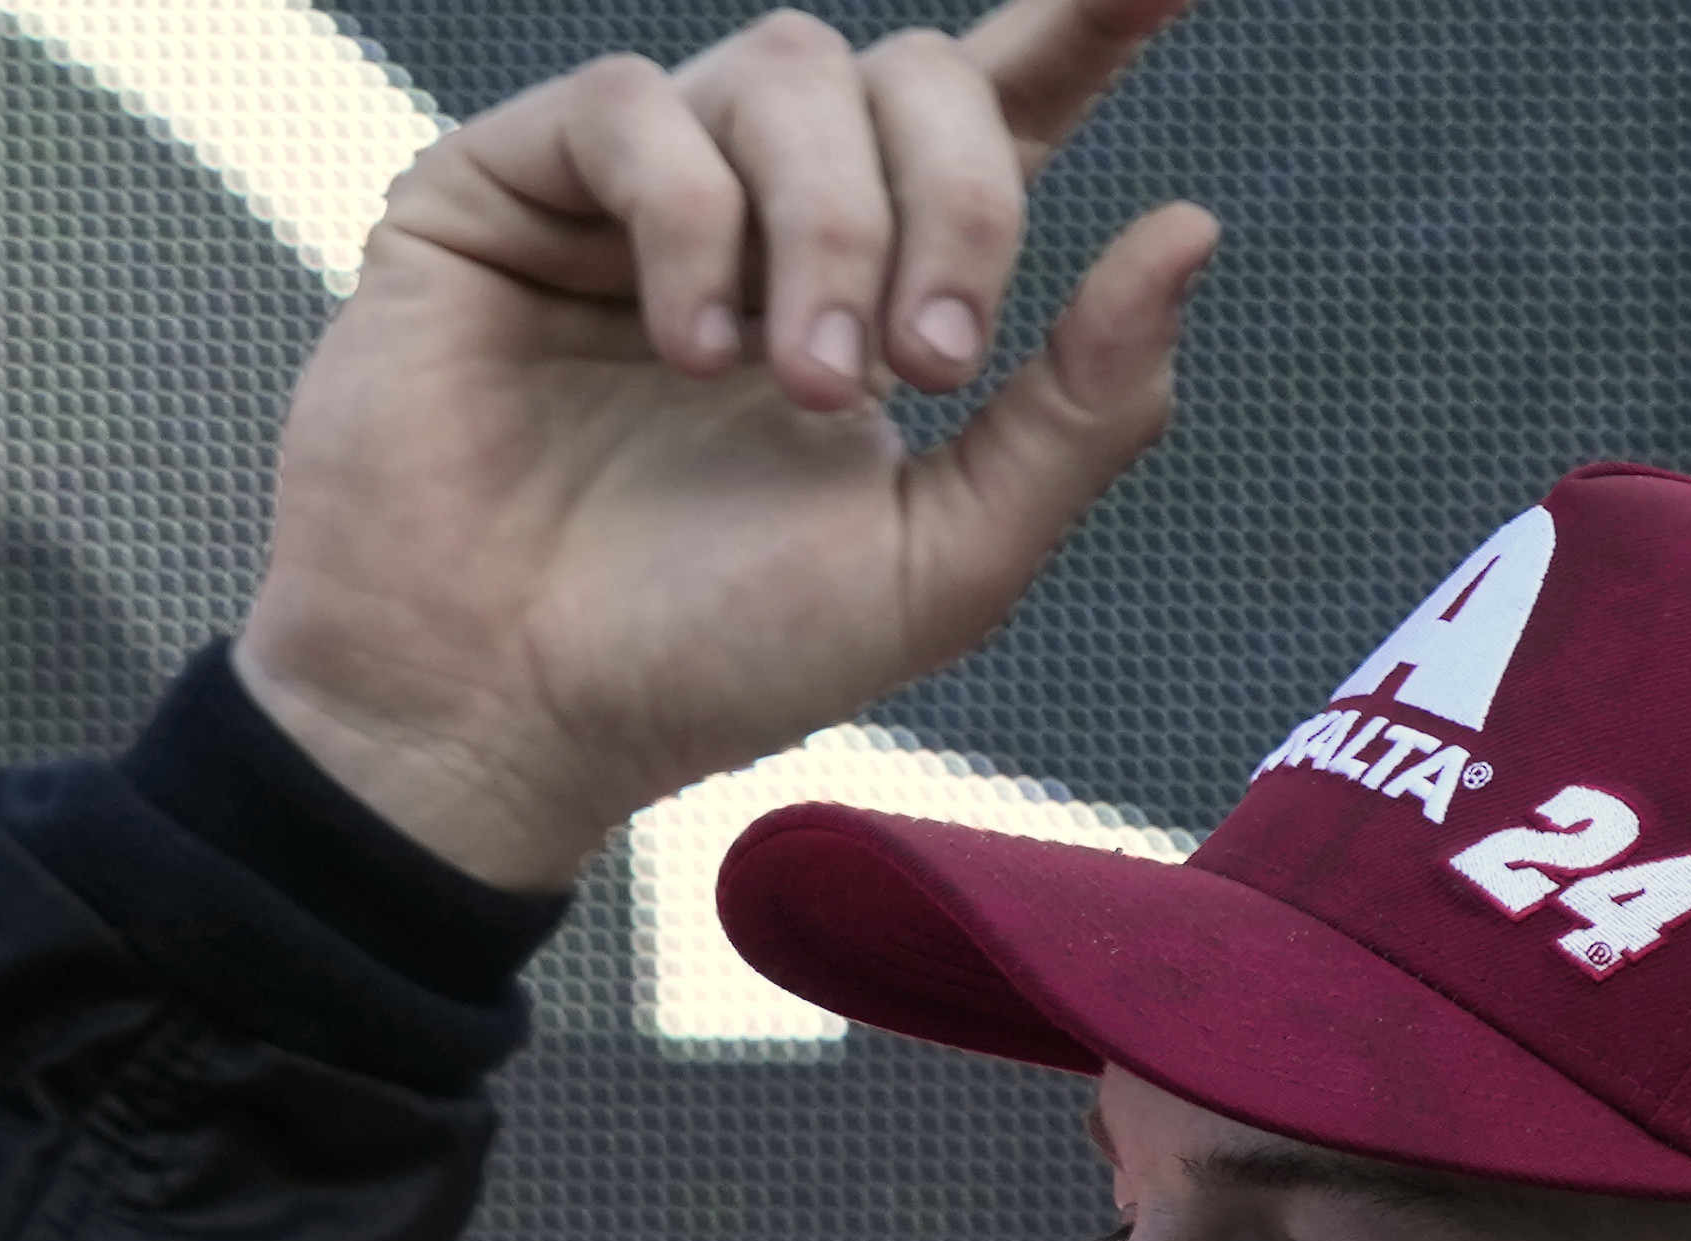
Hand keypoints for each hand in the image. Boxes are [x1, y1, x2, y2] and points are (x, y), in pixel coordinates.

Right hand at [231, 0, 1221, 893]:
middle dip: (949, 201)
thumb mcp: (941, 566)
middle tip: (921, 364)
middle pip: (909, 73)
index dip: (1083, 23)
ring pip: (782, 69)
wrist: (499, 721)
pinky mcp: (498, 192)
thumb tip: (1192, 226)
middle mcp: (757, 215)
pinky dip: (689, 214)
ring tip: (785, 382)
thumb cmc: (700, 667)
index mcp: (871, 282)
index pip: (996, 104)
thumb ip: (1080, 414)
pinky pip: (632, 107)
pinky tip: (685, 348)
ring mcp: (624, 195)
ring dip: (826, 219)